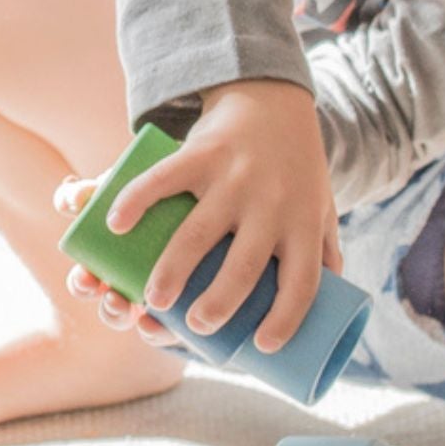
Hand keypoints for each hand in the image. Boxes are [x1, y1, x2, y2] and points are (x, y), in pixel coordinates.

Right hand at [56, 80, 341, 354]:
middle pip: (244, 266)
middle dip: (217, 304)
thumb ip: (324, 253)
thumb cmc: (295, 169)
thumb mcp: (322, 208)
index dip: (285, 319)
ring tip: (151, 300)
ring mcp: (234, 178)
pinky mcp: (202, 153)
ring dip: (172, 272)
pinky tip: (115, 227)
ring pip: (198, 233)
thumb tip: (329, 311)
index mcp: (304, 223)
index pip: (302, 283)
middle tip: (196, 327)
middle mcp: (271, 203)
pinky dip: (136, 202)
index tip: (260, 346)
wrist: (272, 99)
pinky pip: (164, 181)